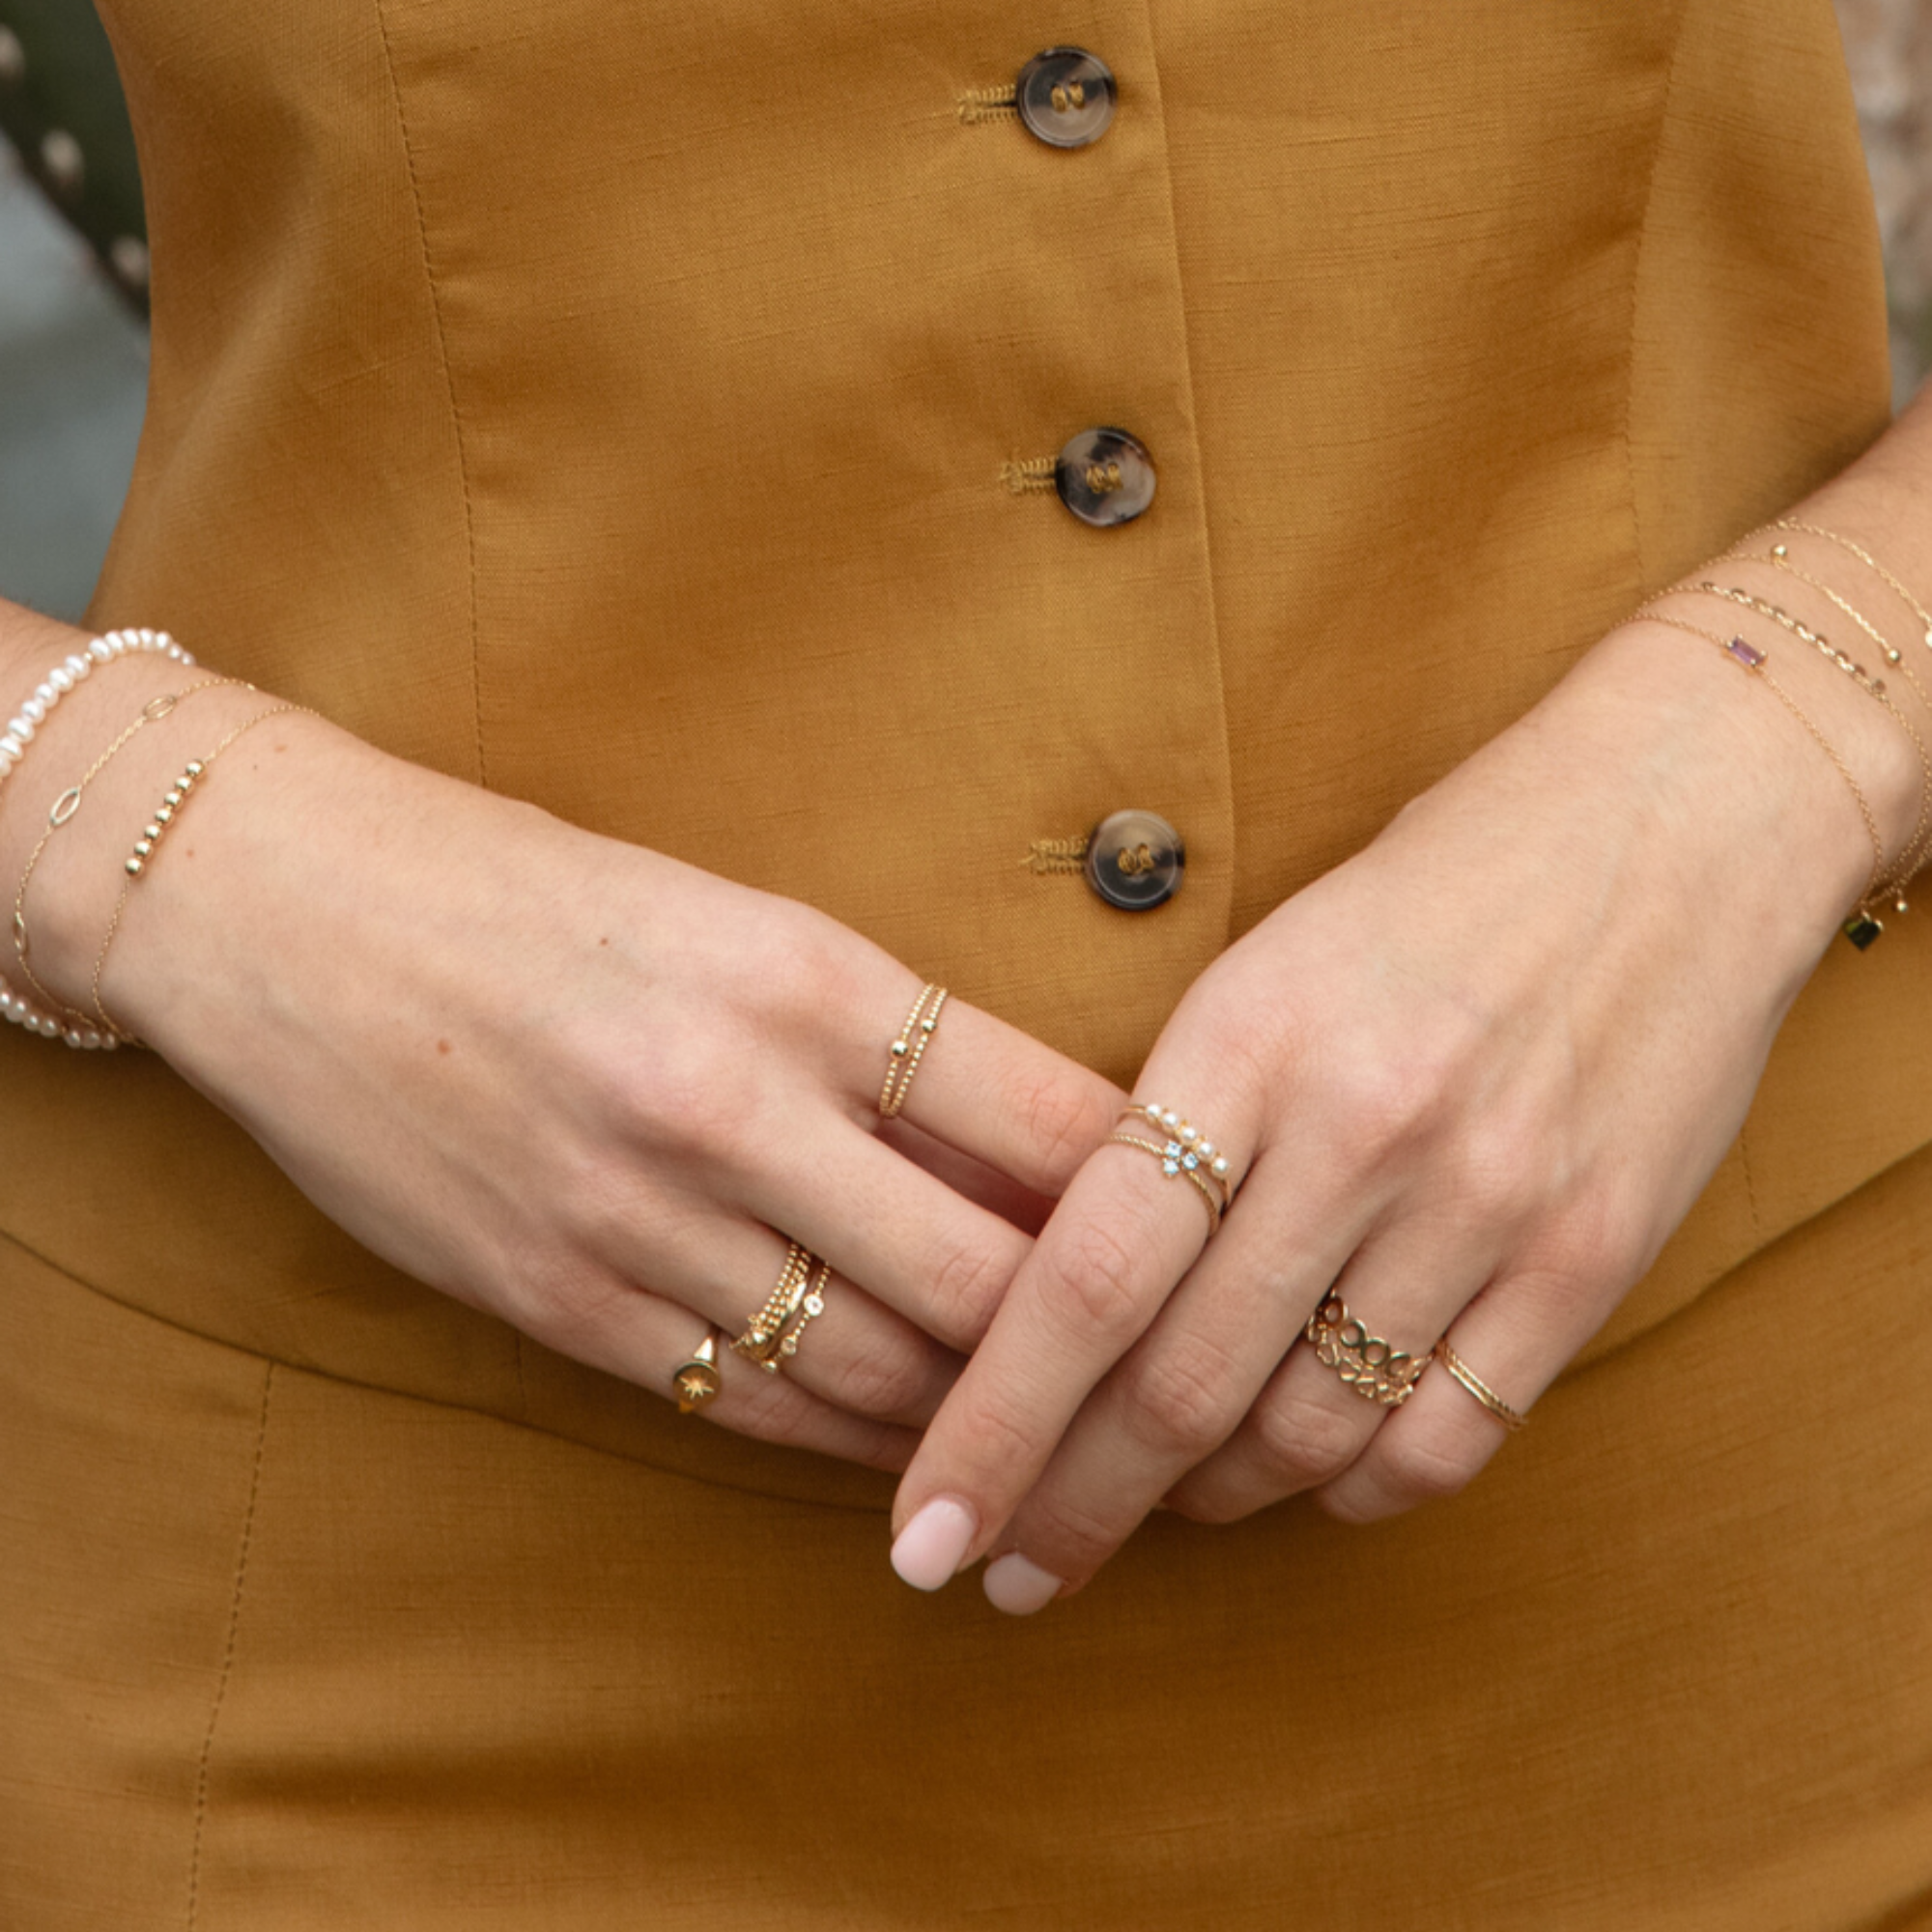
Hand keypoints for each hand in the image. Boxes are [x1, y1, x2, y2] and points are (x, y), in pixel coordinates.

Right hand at [38, 697, 1122, 1471]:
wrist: (291, 917)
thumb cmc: (535, 899)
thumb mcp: (731, 917)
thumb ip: (878, 1033)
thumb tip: (1029, 1144)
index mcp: (800, 974)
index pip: (1046, 1118)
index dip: (1156, 1193)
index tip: (1212, 1231)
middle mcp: (732, 1103)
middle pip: (989, 1276)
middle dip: (1096, 1340)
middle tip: (1165, 1370)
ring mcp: (638, 1217)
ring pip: (881, 1369)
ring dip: (984, 1412)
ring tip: (1062, 1428)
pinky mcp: (559, 1302)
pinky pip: (753, 1403)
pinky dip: (853, 1435)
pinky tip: (911, 1444)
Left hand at [887, 619, 1881, 1604]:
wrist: (1669, 818)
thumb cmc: (1429, 892)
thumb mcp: (1263, 966)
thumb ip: (1173, 1123)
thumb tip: (1067, 1299)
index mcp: (1245, 1037)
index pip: (1085, 1276)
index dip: (994, 1424)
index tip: (926, 1529)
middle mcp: (1362, 1128)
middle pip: (1179, 1386)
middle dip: (1075, 1504)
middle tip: (1013, 1569)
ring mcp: (1487, 1199)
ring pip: (1306, 1435)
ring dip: (1208, 1499)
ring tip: (1156, 1504)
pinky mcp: (1590, 1255)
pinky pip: (1443, 1441)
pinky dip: (1353, 1489)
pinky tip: (1310, 1477)